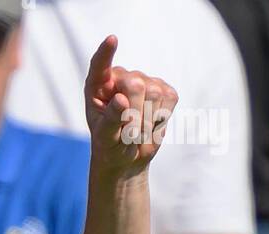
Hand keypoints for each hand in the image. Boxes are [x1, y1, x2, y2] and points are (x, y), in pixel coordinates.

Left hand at [83, 36, 177, 175]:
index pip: (101, 65)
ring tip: (138, 131)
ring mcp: (145, 80)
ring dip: (148, 121)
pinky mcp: (164, 89)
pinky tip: (151, 124)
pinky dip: (162, 118)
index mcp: (98, 86)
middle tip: (129, 134)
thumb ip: (110, 120)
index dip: (106, 53)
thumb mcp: (105, 139)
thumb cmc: (109, 146)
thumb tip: (121, 100)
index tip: (112, 40)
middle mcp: (121, 77)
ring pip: (155, 93)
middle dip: (135, 114)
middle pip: (136, 85)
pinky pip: (170, 98)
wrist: (126, 158)